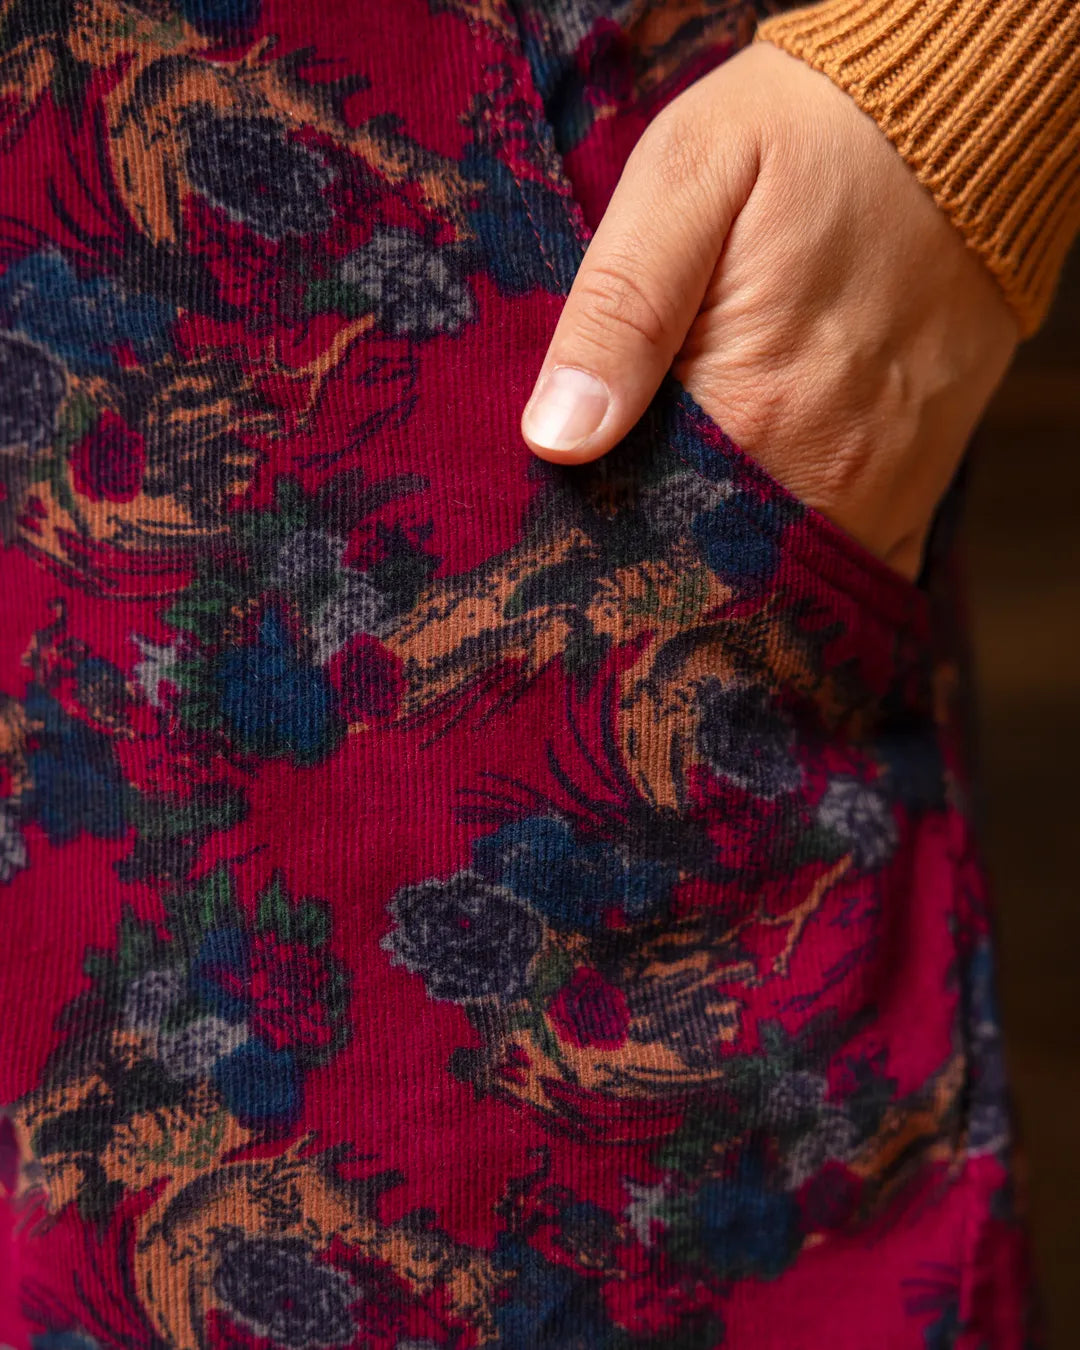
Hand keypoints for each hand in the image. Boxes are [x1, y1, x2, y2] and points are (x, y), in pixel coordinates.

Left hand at [519, 41, 1019, 580]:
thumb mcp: (686, 180)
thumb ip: (621, 310)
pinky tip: (759, 520)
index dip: (592, 534)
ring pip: (775, 579)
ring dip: (722, 564)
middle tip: (611, 517)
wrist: (962, 123)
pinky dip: (797, 562)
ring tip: (677, 515)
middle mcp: (825, 475)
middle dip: (654, 561)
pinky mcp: (914, 486)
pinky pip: (848, 567)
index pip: (640, 533)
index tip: (560, 521)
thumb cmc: (809, 139)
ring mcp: (880, 489)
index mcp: (749, 414)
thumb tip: (556, 439)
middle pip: (709, 570)